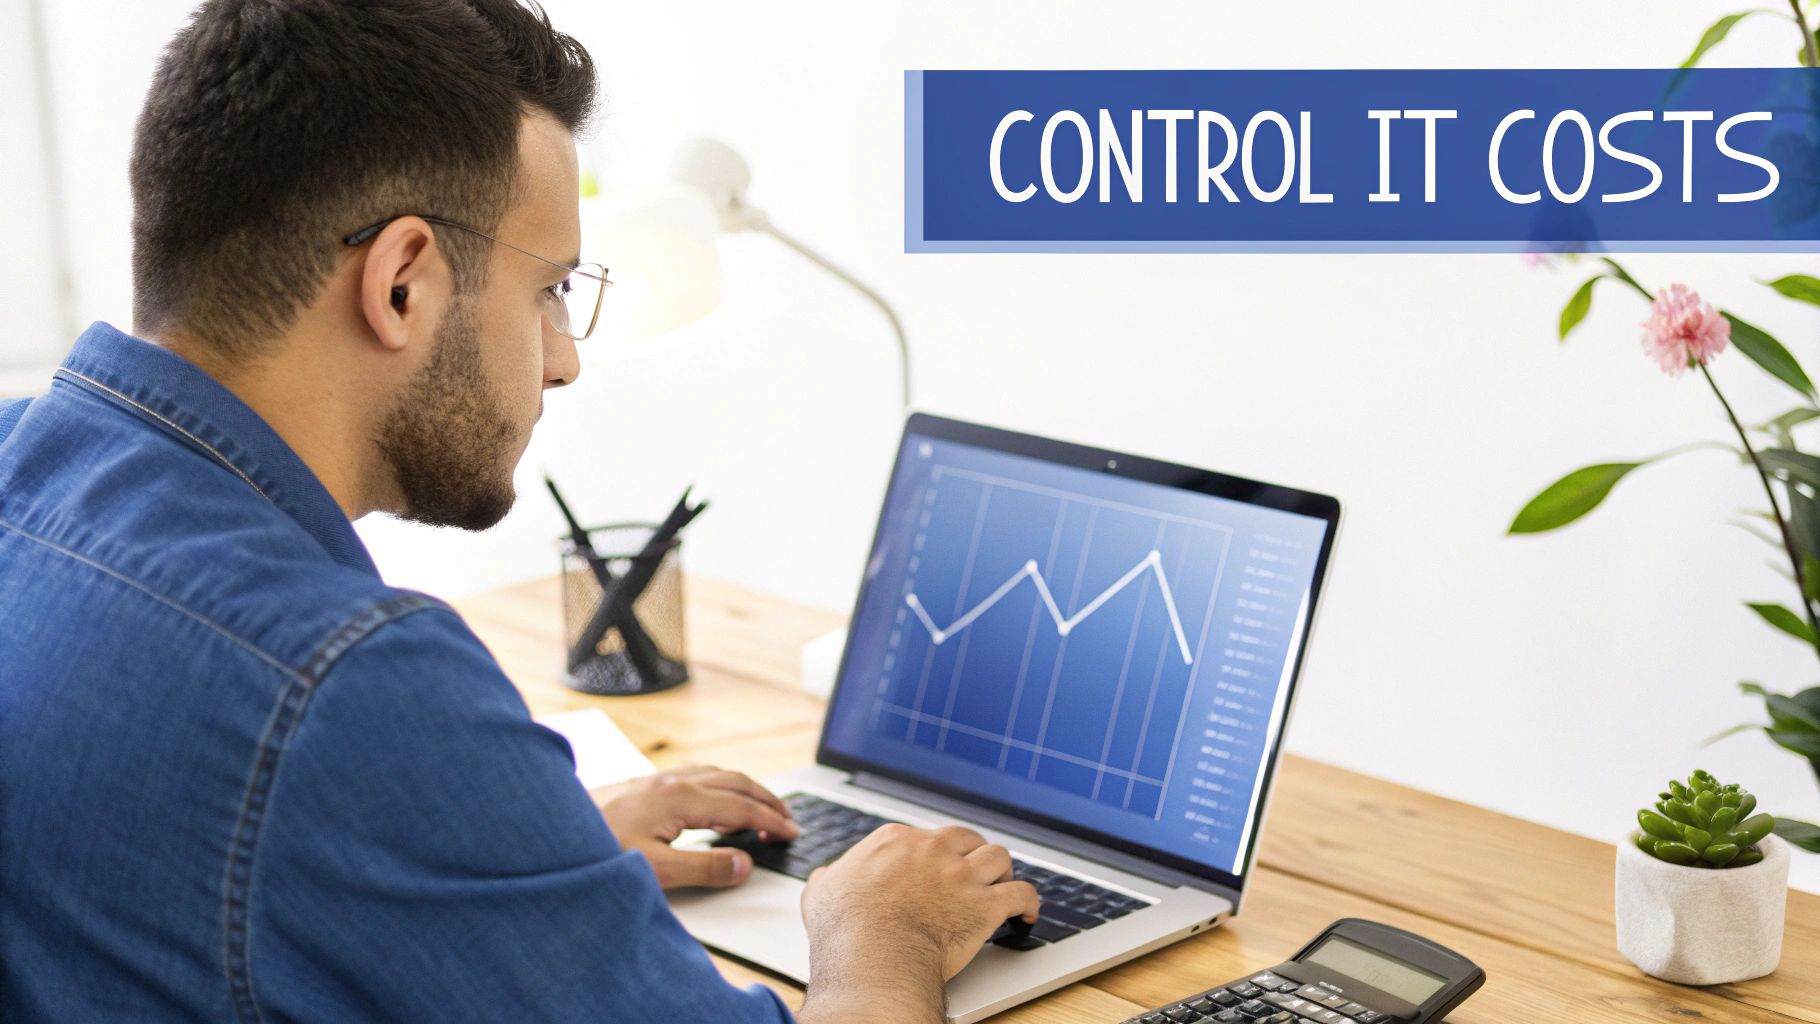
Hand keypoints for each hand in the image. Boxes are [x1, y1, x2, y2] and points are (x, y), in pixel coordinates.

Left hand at [591, 765, 797, 888]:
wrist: (549, 832)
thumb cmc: (596, 850)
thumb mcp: (656, 869)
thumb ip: (704, 867)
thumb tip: (744, 863)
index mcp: (680, 799)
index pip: (741, 808)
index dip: (771, 821)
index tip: (791, 832)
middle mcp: (671, 782)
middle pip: (735, 782)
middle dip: (766, 799)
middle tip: (787, 819)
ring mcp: (656, 780)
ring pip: (716, 774)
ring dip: (745, 789)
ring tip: (760, 806)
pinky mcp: (643, 785)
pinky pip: (696, 775)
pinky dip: (721, 784)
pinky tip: (714, 798)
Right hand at [795, 824, 1039, 1022]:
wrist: (872, 957)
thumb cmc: (845, 929)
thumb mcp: (821, 893)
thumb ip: (829, 879)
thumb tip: (826, 877)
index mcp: (895, 841)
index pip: (926, 836)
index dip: (934, 853)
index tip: (936, 868)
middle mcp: (932, 850)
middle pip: (966, 839)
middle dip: (972, 853)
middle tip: (973, 871)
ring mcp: (961, 876)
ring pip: (999, 857)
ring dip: (1003, 871)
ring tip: (1002, 884)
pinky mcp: (985, 906)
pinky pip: (1022, 893)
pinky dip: (1029, 902)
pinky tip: (1027, 913)